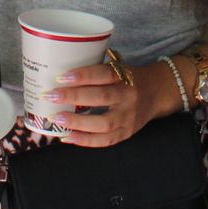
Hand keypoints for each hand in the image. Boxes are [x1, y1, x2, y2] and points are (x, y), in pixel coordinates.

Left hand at [41, 61, 159, 147]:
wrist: (157, 93)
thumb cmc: (129, 79)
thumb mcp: (119, 68)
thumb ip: (97, 72)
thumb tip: (59, 75)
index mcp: (125, 76)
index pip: (104, 73)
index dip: (83, 75)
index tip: (60, 77)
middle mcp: (129, 96)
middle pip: (101, 97)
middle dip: (73, 97)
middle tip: (50, 96)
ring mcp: (129, 117)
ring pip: (103, 123)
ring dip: (77, 122)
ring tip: (56, 119)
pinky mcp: (127, 133)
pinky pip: (106, 140)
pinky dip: (85, 140)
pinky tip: (67, 137)